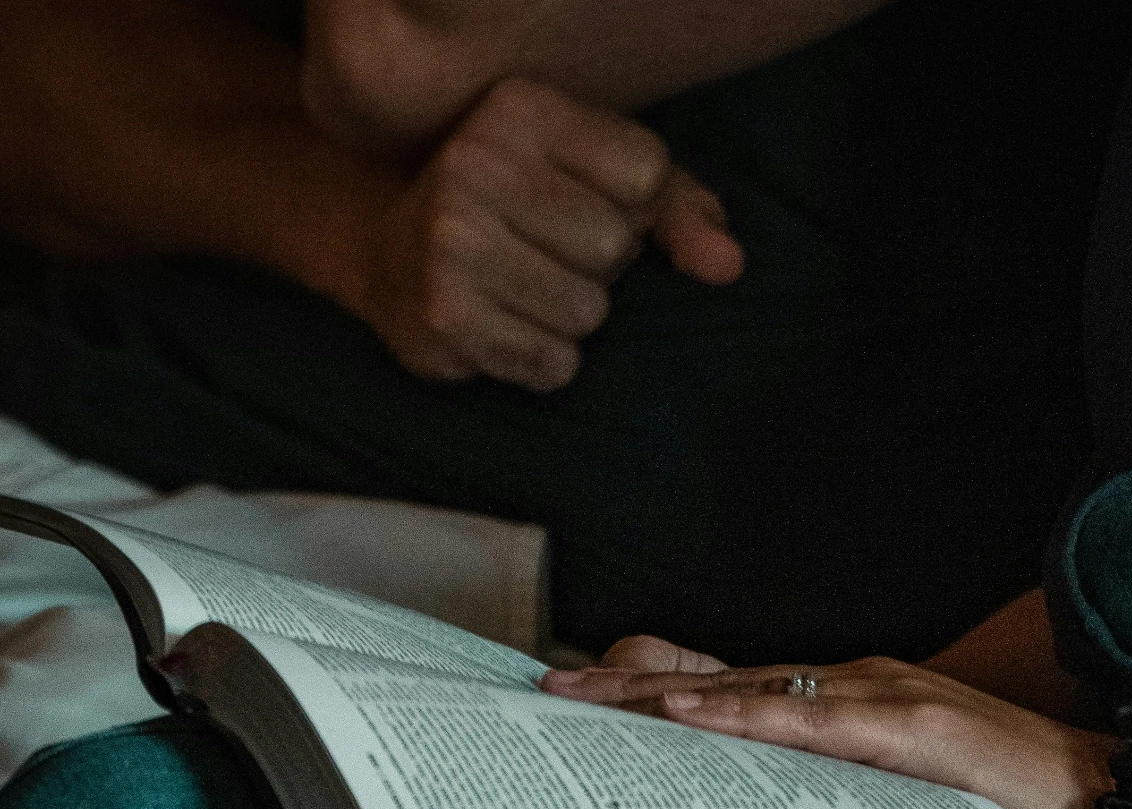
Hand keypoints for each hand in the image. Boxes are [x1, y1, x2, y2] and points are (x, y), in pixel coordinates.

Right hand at [345, 76, 743, 390]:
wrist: (393, 255)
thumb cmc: (529, 211)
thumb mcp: (605, 181)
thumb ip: (682, 211)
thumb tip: (726, 266)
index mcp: (519, 108)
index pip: (645, 173)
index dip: (636, 207)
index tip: (585, 201)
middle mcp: (471, 161)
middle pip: (614, 246)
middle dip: (599, 266)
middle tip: (546, 251)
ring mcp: (447, 242)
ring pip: (587, 313)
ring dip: (572, 317)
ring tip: (524, 288)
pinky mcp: (441, 318)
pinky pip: (553, 365)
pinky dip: (544, 359)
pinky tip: (503, 324)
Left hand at [541, 642, 1119, 808]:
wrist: (1109, 805)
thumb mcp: (908, 806)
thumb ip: (845, 802)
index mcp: (855, 706)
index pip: (734, 694)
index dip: (653, 692)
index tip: (580, 701)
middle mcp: (859, 684)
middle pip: (720, 682)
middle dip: (627, 688)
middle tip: (545, 693)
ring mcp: (884, 697)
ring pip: (750, 694)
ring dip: (658, 697)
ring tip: (583, 701)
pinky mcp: (911, 727)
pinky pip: (809, 723)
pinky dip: (741, 720)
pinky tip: (684, 718)